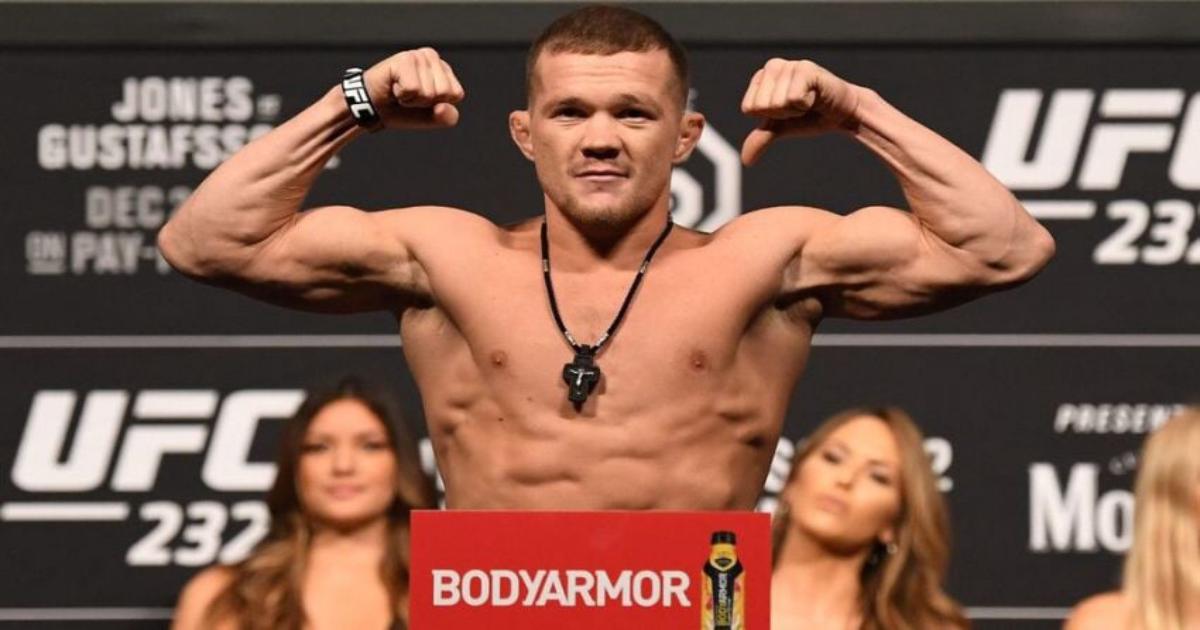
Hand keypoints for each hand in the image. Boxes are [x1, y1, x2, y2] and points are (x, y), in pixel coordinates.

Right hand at [363, 48, 465, 128]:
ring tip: (400, 91)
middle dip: (425, 102)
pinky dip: (402, 95)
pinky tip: (394, 86)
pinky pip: (413, 89)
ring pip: (429, 92)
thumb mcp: (430, 118)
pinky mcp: (405, 59)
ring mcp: (418, 56)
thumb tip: (443, 107)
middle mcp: (432, 58)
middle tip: (409, 96)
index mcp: (443, 70)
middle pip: (444, 93)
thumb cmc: (401, 110)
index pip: (456, 95)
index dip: (437, 105)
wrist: (372, 109)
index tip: (420, 99)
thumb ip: (446, 117)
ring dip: (411, 99)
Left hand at [739, 59, 861, 165]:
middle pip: (761, 106)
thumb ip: (761, 137)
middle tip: (800, 106)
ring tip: (808, 101)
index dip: (770, 117)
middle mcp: (773, 66)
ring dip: (795, 109)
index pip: (749, 108)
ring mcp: (790, 65)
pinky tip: (815, 97)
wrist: (843, 114)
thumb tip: (746, 160)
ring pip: (777, 103)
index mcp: (761, 77)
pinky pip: (793, 98)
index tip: (787, 110)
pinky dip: (805, 105)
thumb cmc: (811, 116)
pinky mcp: (807, 69)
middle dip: (782, 114)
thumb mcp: (782, 127)